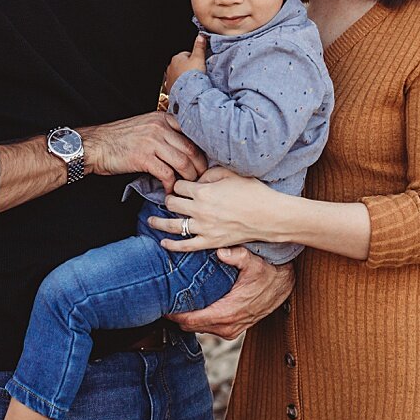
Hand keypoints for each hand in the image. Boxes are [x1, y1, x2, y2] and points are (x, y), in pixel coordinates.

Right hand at [83, 112, 205, 190]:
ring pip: (183, 162)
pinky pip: (167, 174)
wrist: (96, 145)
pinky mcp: (144, 158)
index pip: (192, 133)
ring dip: (189, 178)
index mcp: (162, 118)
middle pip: (192, 149)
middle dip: (200, 168)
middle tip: (201, 179)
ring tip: (187, 187)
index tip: (205, 163)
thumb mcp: (145, 126)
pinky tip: (169, 191)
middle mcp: (160, 127)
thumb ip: (164, 131)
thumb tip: (184, 147)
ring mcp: (152, 142)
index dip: (202, 150)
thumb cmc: (119, 139)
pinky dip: (171, 186)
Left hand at [149, 168, 280, 253]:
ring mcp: (204, 228)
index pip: (179, 186)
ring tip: (150, 221)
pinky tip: (163, 242)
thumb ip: (210, 173)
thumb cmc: (253, 192)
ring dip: (158, 223)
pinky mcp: (210, 242)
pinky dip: (172, 245)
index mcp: (203, 191)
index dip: (178, 184)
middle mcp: (199, 210)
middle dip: (168, 200)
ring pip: (173, 225)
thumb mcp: (231, 173)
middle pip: (172, 203)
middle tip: (168, 200)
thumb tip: (198, 179)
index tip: (180, 186)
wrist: (269, 215)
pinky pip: (186, 246)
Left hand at [164, 34, 205, 90]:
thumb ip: (199, 46)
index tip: (199, 64)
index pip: (186, 54)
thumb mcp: (199, 58)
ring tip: (192, 81)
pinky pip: (176, 84)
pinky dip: (181, 85)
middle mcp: (170, 68)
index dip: (194, 59)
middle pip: (181, 65)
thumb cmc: (193, 76)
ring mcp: (169, 78)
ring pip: (178, 75)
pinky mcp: (170, 88)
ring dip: (184, 77)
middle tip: (196, 73)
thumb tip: (200, 36)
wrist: (189, 93)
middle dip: (188, 68)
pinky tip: (187, 87)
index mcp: (176, 58)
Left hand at [169, 250, 292, 338]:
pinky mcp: (232, 330)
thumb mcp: (253, 263)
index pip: (191, 321)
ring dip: (187, 318)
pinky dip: (198, 320)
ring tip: (176, 301)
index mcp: (227, 313)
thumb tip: (221, 251)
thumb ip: (237, 256)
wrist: (283, 286)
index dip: (173, 314)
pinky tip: (193, 305)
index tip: (161, 304)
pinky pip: (207, 328)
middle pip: (190, 327)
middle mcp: (227, 327)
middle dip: (176, 316)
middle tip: (165, 299)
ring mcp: (230, 330)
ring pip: (198, 329)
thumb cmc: (268, 275)